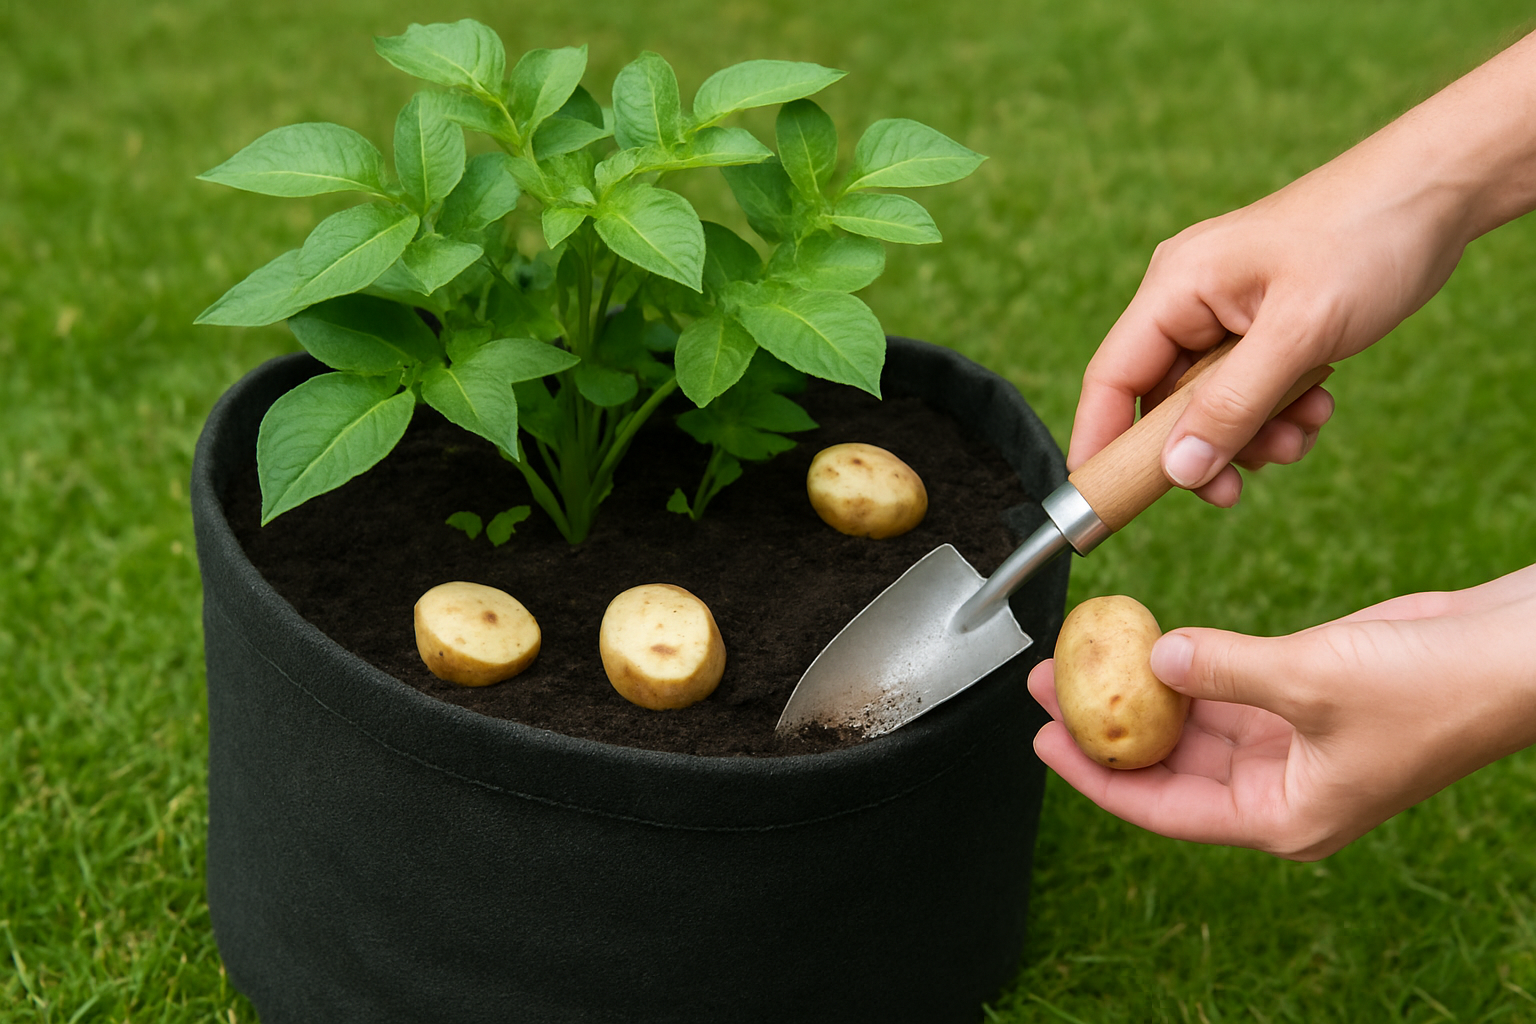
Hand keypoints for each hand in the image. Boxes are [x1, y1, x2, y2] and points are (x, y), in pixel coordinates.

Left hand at [1027, 564, 1535, 859]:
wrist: (1513, 652)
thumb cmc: (1431, 688)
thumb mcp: (1309, 680)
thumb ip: (1223, 670)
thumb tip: (1154, 660)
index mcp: (1284, 816)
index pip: (1164, 808)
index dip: (1096, 776)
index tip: (1040, 739)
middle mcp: (1282, 789)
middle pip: (1171, 764)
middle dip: (1108, 724)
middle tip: (1049, 681)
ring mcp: (1294, 744)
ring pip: (1196, 725)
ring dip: (1143, 691)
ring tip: (1083, 653)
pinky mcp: (1305, 698)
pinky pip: (1228, 688)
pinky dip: (1189, 667)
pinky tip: (1148, 641)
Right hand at [1068, 30, 1535, 505]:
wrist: (1441, 191)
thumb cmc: (1367, 235)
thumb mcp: (1299, 331)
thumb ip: (1234, 405)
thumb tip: (1179, 471)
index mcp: (1175, 288)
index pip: (1111, 379)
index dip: (1098, 443)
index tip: (1100, 504)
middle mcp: (1188, 301)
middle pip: (1162, 403)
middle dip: (1203, 447)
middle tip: (1236, 489)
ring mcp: (1225, 314)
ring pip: (1210, 406)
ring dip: (1253, 433)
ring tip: (1303, 429)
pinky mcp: (1262, 326)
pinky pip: (1248, 392)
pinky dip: (1278, 413)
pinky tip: (1317, 404)